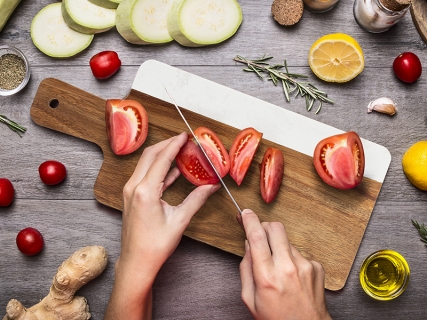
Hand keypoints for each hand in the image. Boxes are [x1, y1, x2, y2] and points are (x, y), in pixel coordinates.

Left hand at [105, 132, 219, 319]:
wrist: (136, 262)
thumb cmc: (155, 245)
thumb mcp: (179, 221)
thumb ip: (196, 200)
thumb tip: (211, 187)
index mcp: (145, 191)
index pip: (162, 159)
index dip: (175, 145)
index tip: (185, 135)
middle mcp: (134, 187)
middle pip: (150, 155)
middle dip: (167, 144)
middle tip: (183, 139)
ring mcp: (130, 191)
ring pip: (146, 163)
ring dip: (162, 155)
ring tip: (180, 150)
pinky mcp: (131, 196)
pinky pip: (145, 174)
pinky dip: (159, 168)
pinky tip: (174, 169)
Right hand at [239, 209, 331, 319]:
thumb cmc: (276, 318)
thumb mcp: (250, 298)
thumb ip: (246, 268)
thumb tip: (248, 245)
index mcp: (267, 277)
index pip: (257, 237)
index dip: (249, 220)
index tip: (245, 213)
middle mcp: (288, 268)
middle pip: (275, 228)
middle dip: (264, 226)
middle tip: (259, 235)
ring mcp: (305, 266)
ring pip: (287, 240)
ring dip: (278, 246)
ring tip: (278, 267)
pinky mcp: (316, 266)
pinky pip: (299, 252)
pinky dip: (292, 258)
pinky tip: (291, 275)